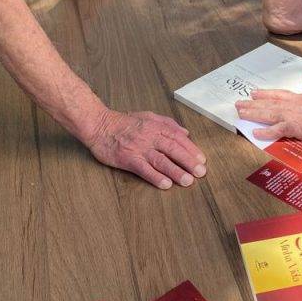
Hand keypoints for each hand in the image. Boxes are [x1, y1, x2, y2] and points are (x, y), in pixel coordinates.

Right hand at [87, 108, 206, 188]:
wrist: (100, 125)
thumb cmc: (124, 122)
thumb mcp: (148, 116)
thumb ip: (168, 123)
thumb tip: (186, 132)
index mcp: (156, 127)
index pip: (178, 138)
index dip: (191, 149)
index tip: (202, 159)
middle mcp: (150, 137)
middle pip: (173, 149)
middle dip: (188, 161)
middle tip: (201, 173)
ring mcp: (139, 148)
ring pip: (161, 160)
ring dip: (176, 171)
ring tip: (188, 181)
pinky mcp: (128, 159)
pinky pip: (144, 169)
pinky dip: (155, 176)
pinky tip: (165, 184)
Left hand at [235, 75, 301, 141]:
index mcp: (301, 97)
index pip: (279, 95)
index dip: (265, 94)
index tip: (254, 93)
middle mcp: (293, 105)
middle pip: (268, 103)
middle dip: (252, 104)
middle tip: (238, 104)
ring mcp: (292, 115)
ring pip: (267, 114)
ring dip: (252, 114)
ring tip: (240, 113)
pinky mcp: (295, 127)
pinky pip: (275, 130)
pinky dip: (264, 132)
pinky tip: (255, 133)